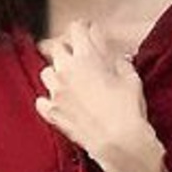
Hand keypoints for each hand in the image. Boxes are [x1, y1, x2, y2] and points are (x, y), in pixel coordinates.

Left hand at [34, 19, 151, 169]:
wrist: (119, 143)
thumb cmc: (127, 109)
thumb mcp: (130, 77)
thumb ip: (117, 61)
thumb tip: (113, 57)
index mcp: (86, 56)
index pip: (76, 28)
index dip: (83, 28)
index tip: (87, 32)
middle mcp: (66, 71)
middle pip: (55, 47)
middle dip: (66, 49)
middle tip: (76, 56)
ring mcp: (57, 93)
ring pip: (46, 73)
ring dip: (55, 74)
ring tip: (67, 81)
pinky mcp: (54, 114)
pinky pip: (41, 102)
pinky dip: (48, 101)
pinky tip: (58, 103)